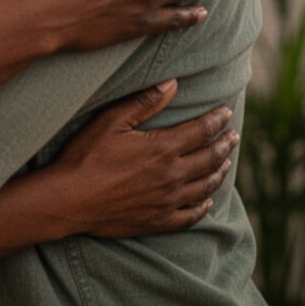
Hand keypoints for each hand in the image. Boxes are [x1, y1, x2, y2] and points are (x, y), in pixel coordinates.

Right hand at [51, 80, 237, 236]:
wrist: (70, 199)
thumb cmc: (85, 155)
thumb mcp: (110, 121)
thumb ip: (143, 103)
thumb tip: (172, 84)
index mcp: (162, 149)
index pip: (200, 131)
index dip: (215, 120)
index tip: (226, 112)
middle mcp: (172, 176)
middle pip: (209, 158)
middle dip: (224, 145)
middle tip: (234, 136)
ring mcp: (168, 201)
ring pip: (205, 187)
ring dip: (219, 172)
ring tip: (226, 162)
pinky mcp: (159, 221)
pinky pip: (191, 216)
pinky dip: (203, 206)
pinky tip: (207, 201)